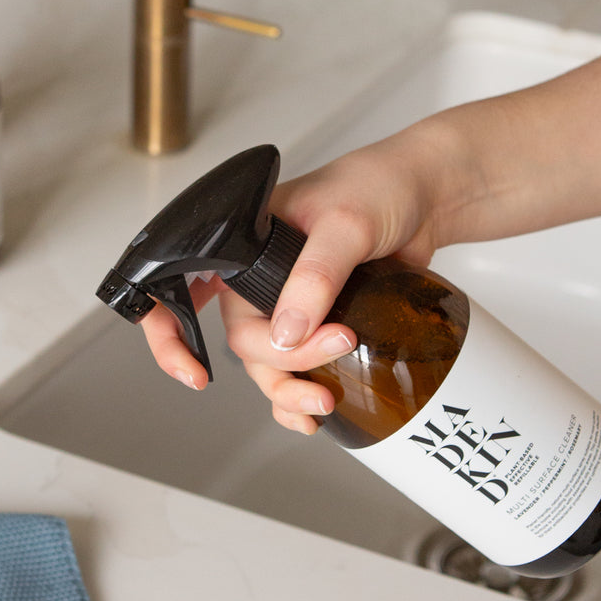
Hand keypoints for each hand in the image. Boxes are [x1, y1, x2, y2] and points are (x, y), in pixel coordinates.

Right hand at [143, 128, 454, 431]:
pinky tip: (314, 415)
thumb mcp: (346, 223)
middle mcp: (259, 278)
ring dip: (289, 392)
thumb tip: (286, 333)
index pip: (183, 289)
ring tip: (325, 401)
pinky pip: (297, 372)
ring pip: (269, 366)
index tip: (194, 373)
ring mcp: (290, 305)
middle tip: (338, 344)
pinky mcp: (321, 326)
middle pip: (243, 343)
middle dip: (282, 363)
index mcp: (244, 244)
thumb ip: (315, 276)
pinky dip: (300, 398)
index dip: (172, 335)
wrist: (428, 198)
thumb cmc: (381, 186)